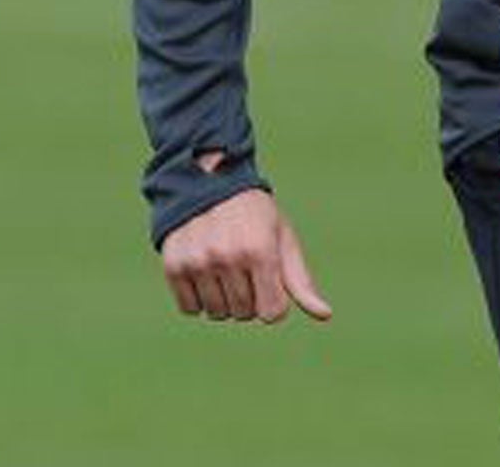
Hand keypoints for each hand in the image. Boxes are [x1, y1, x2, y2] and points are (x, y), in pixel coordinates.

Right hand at [160, 178, 332, 325]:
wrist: (207, 183)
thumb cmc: (255, 216)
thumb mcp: (282, 239)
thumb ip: (300, 281)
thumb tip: (325, 315)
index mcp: (260, 250)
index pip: (272, 314)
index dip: (274, 303)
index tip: (271, 282)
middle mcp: (227, 257)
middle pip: (244, 314)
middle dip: (250, 298)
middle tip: (246, 266)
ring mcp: (197, 262)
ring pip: (217, 313)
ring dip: (224, 299)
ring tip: (225, 266)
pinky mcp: (174, 266)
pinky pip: (190, 309)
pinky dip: (199, 298)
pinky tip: (204, 270)